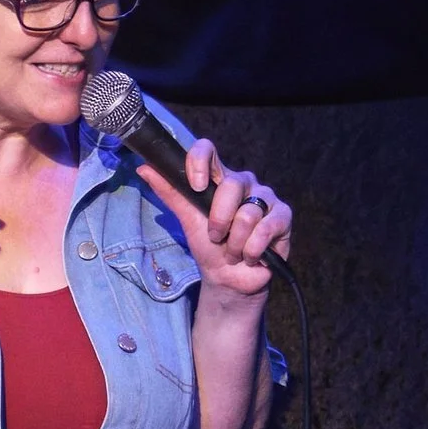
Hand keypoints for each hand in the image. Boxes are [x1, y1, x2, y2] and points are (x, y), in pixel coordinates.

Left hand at [137, 138, 289, 300]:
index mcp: (219, 178)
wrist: (228, 278)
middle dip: (218, 220)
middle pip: (231, 186)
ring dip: (235, 241)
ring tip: (233, 250)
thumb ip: (170, 192)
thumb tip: (144, 167)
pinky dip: (252, 249)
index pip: (208, 150)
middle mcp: (244, 183)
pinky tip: (250, 255)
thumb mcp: (187, 219)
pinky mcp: (284, 216)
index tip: (195, 187)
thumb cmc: (208, 246)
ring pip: (248, 213)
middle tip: (215, 236)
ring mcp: (267, 198)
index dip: (199, 163)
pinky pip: (267, 228)